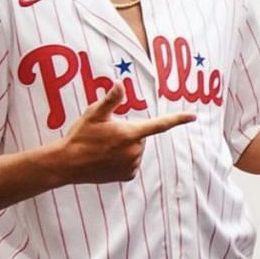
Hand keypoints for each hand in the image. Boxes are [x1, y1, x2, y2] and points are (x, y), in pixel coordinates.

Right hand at [56, 85, 195, 182]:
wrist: (66, 164)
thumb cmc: (80, 136)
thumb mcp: (94, 114)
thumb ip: (111, 100)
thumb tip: (120, 83)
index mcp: (131, 133)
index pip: (160, 124)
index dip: (178, 119)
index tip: (194, 116)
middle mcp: (135, 150)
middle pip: (141, 136)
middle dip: (129, 133)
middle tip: (106, 135)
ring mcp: (132, 165)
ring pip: (136, 150)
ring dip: (125, 147)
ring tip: (102, 148)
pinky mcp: (128, 176)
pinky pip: (131, 163)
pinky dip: (123, 160)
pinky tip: (106, 159)